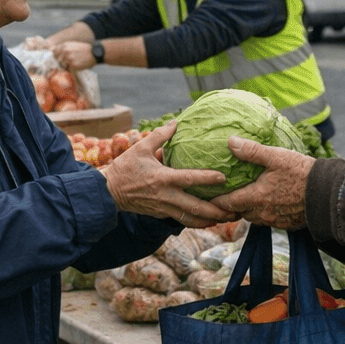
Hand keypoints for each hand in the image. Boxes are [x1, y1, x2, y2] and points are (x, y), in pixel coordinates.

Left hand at [51, 41, 95, 71]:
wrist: (95, 53)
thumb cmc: (84, 49)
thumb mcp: (73, 44)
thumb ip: (64, 47)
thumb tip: (53, 51)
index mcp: (64, 45)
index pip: (54, 52)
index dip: (56, 56)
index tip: (59, 58)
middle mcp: (65, 51)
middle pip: (57, 59)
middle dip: (60, 62)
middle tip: (68, 62)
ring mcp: (68, 58)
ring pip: (62, 65)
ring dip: (66, 66)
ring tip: (74, 63)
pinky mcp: (72, 65)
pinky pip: (68, 69)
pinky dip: (71, 69)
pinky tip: (77, 65)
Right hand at [102, 121, 233, 227]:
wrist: (109, 192)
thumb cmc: (125, 168)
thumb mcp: (141, 148)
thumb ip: (160, 135)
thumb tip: (176, 122)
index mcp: (163, 178)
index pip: (189, 179)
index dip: (207, 178)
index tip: (224, 177)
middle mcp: (166, 196)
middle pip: (196, 208)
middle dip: (217, 211)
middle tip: (235, 210)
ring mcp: (164, 208)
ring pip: (191, 219)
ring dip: (210, 220)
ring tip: (228, 219)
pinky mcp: (161, 214)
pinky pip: (182, 220)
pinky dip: (197, 221)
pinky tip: (209, 220)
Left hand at [212, 136, 316, 229]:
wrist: (327, 192)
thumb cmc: (301, 172)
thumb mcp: (276, 156)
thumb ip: (252, 151)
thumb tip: (231, 142)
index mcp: (257, 197)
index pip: (228, 203)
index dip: (217, 201)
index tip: (208, 196)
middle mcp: (263, 213)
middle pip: (240, 212)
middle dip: (232, 206)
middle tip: (226, 196)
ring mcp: (275, 220)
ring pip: (254, 218)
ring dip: (248, 210)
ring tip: (246, 198)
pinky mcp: (287, 224)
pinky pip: (268, 221)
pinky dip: (264, 213)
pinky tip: (267, 202)